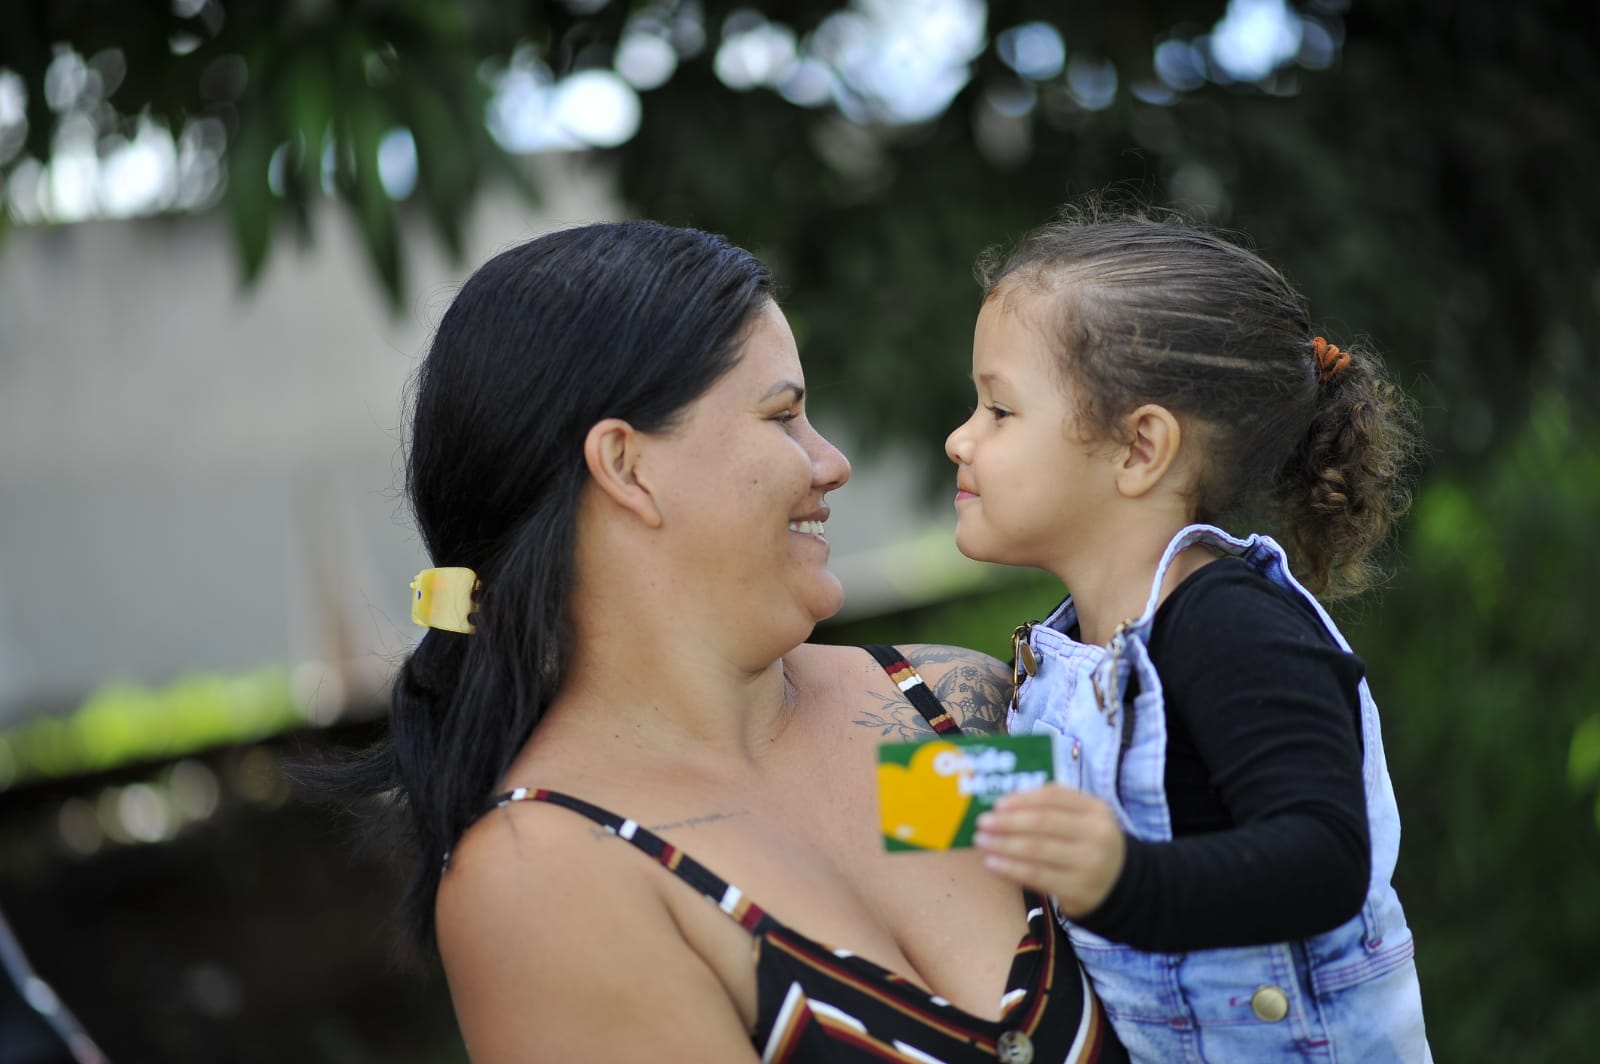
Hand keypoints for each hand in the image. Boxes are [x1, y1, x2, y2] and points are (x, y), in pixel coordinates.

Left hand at [973, 784, 1125, 918]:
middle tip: (982, 823)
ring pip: (1037, 850)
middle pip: (1043, 823)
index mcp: (1096, 809)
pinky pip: (1037, 876)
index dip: (1023, 799)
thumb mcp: (1084, 818)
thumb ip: (1054, 805)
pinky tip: (992, 863)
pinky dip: (1010, 869)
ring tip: (981, 842)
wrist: (1121, 886)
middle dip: (1008, 822)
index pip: (1054, 797)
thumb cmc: (1089, 844)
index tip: (997, 804)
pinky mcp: (1078, 889)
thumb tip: (1008, 802)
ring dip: (1003, 845)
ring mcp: (1088, 863)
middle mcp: (1095, 834)